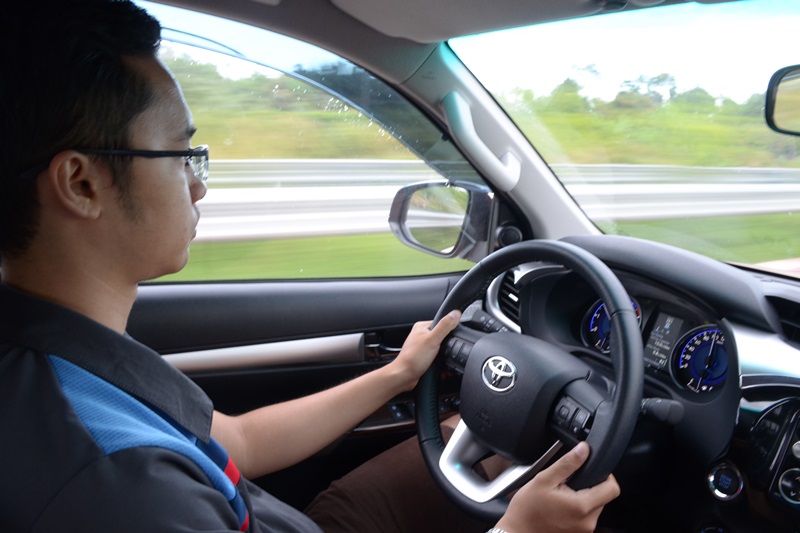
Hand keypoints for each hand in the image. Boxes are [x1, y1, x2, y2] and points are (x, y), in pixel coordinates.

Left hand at [389, 310, 460, 390]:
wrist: (404, 376)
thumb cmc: (413, 359)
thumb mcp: (433, 340)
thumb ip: (444, 326)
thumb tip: (455, 314)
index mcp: (422, 326)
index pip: (442, 323)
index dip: (449, 332)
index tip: (451, 341)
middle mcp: (421, 335)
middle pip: (443, 337)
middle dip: (447, 347)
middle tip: (444, 354)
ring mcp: (422, 346)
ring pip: (441, 349)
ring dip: (444, 356)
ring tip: (439, 361)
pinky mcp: (424, 356)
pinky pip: (437, 357)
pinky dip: (441, 363)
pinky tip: (440, 367)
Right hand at [494, 442, 619, 532]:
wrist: (517, 532)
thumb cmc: (527, 509)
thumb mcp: (544, 479)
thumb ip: (567, 463)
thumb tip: (583, 449)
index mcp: (582, 506)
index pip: (612, 489)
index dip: (606, 475)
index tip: (592, 469)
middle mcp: (588, 522)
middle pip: (603, 497)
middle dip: (589, 486)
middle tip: (567, 484)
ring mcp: (584, 530)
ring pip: (594, 506)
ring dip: (583, 498)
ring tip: (561, 496)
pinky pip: (586, 517)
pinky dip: (577, 508)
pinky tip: (560, 506)